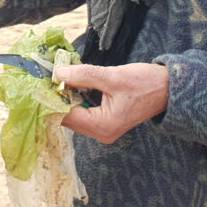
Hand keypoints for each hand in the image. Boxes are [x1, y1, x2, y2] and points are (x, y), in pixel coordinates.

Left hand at [54, 63, 169, 143]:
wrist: (168, 89)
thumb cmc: (145, 84)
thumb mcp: (113, 76)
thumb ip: (85, 76)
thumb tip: (59, 73)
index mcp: (103, 126)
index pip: (66, 116)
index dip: (51, 99)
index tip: (38, 82)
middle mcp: (101, 132)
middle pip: (68, 118)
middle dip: (56, 98)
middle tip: (43, 77)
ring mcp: (103, 128)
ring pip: (74, 114)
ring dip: (64, 97)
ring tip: (53, 77)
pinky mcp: (105, 120)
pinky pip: (83, 111)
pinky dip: (75, 98)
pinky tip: (69, 82)